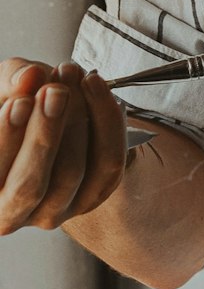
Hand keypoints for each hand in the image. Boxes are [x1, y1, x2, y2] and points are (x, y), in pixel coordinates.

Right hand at [0, 58, 126, 233]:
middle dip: (44, 133)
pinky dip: (106, 122)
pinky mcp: (92, 194)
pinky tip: (95, 87)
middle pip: (30, 185)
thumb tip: (30, 77)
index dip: (8, 137)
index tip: (20, 101)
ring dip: (77, 119)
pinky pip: (108, 164)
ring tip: (71, 75)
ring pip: (71, 173)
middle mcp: (14, 213)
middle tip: (54, 90)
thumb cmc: (15, 106)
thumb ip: (11, 80)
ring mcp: (56, 209)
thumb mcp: (2, 90)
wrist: (46, 115)